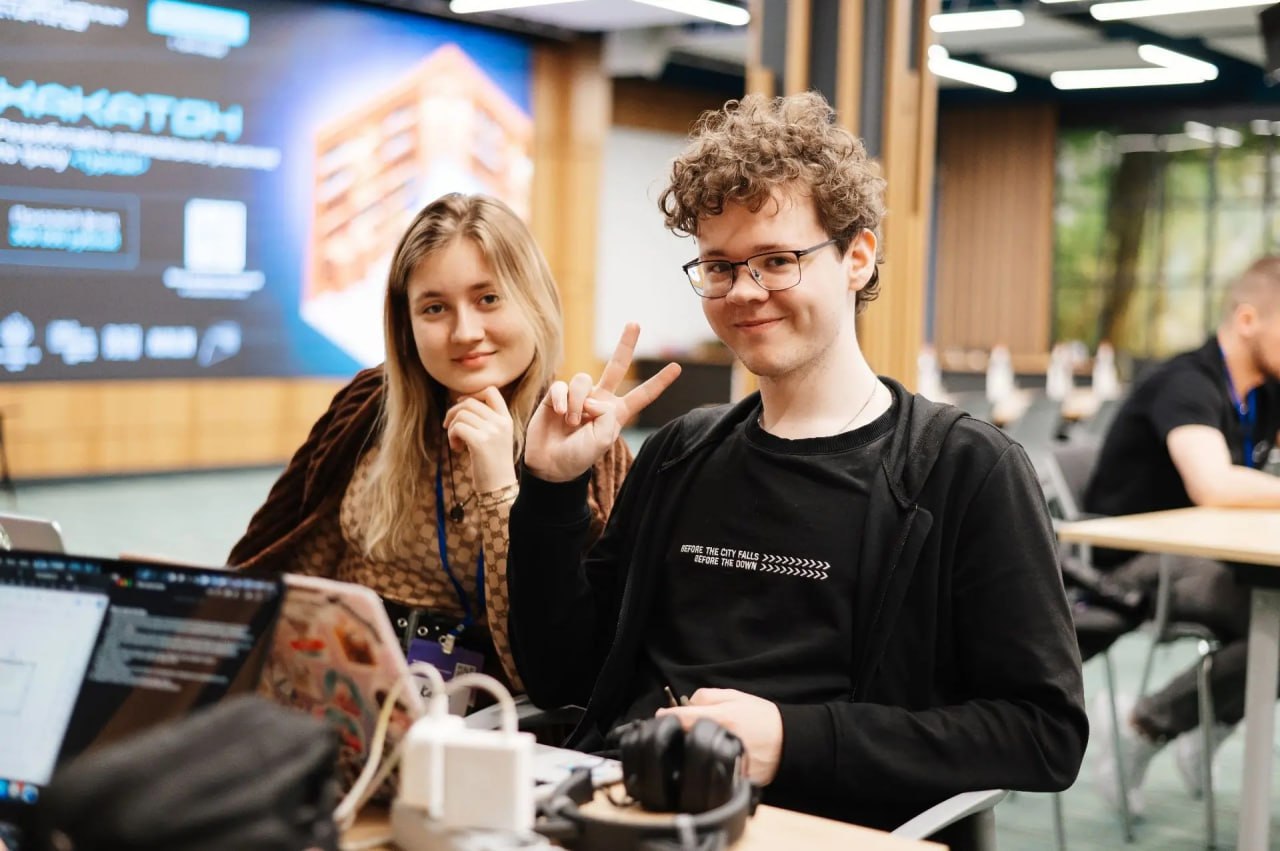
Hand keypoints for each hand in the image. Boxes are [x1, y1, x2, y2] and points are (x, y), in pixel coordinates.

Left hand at [443, 386, 516, 492]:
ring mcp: (492, 432)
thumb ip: (486, 420)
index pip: (491, 391)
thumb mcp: (496, 437)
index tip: (462, 407)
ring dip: (452, 427)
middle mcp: (501, 423)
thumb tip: (461, 402)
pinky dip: (451, 436)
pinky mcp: (480, 442)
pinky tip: (457, 448)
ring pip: (461, 414)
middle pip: (469, 402)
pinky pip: (457, 427)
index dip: (473, 394)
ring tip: (456, 442)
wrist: (499, 487)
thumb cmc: (492, 464)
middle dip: (454, 412)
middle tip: (451, 428)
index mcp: (506, 419)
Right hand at [524, 323, 680, 482]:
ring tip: (571, 422)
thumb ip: (607, 415)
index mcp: (616, 413)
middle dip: (625, 344)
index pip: (642, 395)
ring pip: (583, 380)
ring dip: (577, 402)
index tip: (677, 367)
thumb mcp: (603, 440)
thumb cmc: (579, 457)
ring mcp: (578, 396)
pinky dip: (560, 399)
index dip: (659, 382)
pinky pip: (562, 386)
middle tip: (635, 323)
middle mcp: (599, 400)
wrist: (551, 465)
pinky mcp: (557, 395)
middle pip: (616, 366)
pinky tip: (557, 413)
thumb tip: (593, 397)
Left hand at [656, 688, 782, 785]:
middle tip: (671, 732)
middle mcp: (720, 740)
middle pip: (681, 740)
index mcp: (720, 718)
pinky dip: (701, 767)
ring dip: (685, 752)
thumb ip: (708, 696)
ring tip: (687, 746)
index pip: (680, 718)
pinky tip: (703, 762)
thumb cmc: (761, 717)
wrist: (789, 742)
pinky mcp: (731, 778)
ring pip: (691, 759)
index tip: (658, 717)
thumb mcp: (735, 696)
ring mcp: (725, 761)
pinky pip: (707, 772)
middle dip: (674, 736)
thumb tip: (685, 703)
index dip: (665, 717)